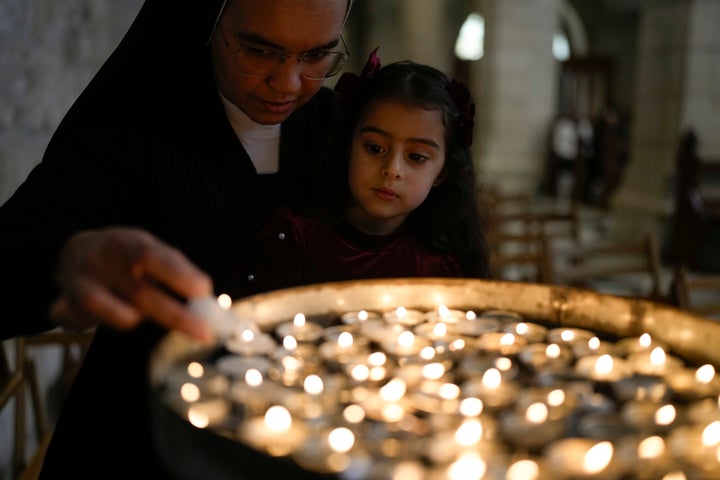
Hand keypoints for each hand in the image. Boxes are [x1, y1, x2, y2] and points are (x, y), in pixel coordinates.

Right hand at [50, 227, 213, 340]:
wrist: (75, 252)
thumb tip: (205, 296)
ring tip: (140, 310)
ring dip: (140, 318)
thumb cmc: (126, 257)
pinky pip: (101, 327)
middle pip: (141, 293)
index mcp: (126, 242)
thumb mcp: (150, 249)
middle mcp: (101, 261)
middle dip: (176, 316)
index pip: (153, 256)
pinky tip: (113, 313)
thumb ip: (177, 269)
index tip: (204, 291)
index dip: (178, 274)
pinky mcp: (66, 306)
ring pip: (121, 315)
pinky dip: (113, 323)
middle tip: (204, 332)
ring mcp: (80, 284)